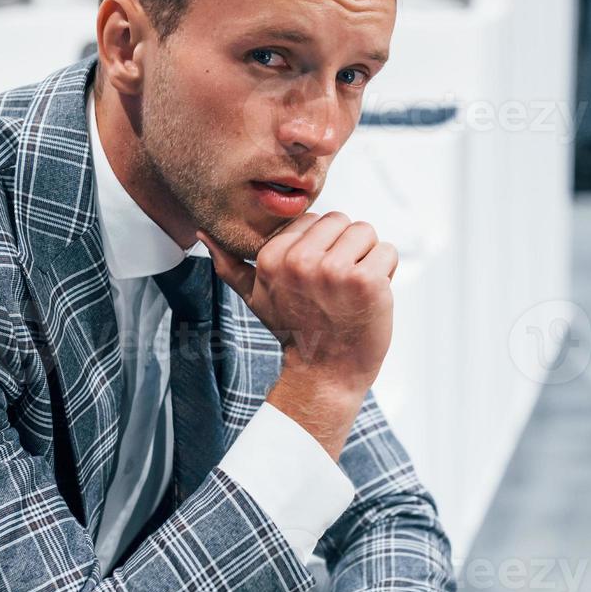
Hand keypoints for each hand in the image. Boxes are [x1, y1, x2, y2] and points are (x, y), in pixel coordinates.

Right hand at [201, 214, 398, 459]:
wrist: (325, 373)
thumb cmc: (295, 331)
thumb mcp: (256, 297)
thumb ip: (231, 265)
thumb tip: (203, 234)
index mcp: (273, 257)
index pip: (314, 219)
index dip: (322, 246)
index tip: (316, 280)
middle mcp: (301, 261)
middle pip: (342, 220)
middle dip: (346, 249)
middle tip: (337, 287)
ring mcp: (335, 270)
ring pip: (366, 232)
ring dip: (368, 258)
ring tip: (352, 290)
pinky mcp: (366, 281)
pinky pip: (387, 251)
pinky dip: (386, 272)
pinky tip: (369, 297)